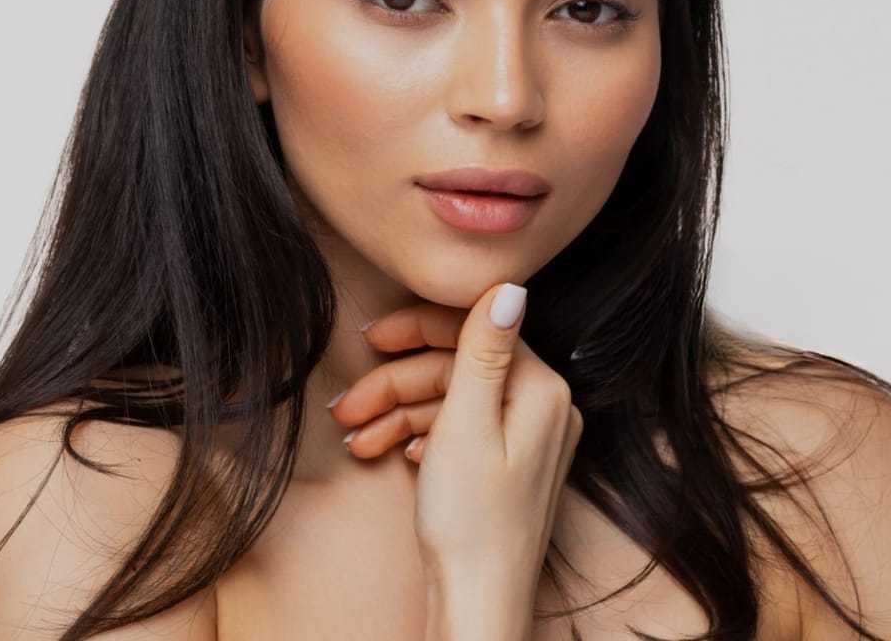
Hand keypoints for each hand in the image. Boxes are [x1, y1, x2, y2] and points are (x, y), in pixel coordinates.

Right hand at [328, 283, 582, 634]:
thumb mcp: (467, 424)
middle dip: (396, 384)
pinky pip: (458, 433)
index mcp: (542, 390)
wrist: (477, 605)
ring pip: (451, 403)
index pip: (475, 332)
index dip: (417, 332)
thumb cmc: (472, 523)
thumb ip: (482, 351)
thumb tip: (509, 285)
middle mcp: (542, 409)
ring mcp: (525, 440)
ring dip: (398, 414)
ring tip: (355, 436)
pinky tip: (390, 452)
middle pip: (457, 370)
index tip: (373, 339)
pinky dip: (419, 437)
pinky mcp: (506, 466)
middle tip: (348, 405)